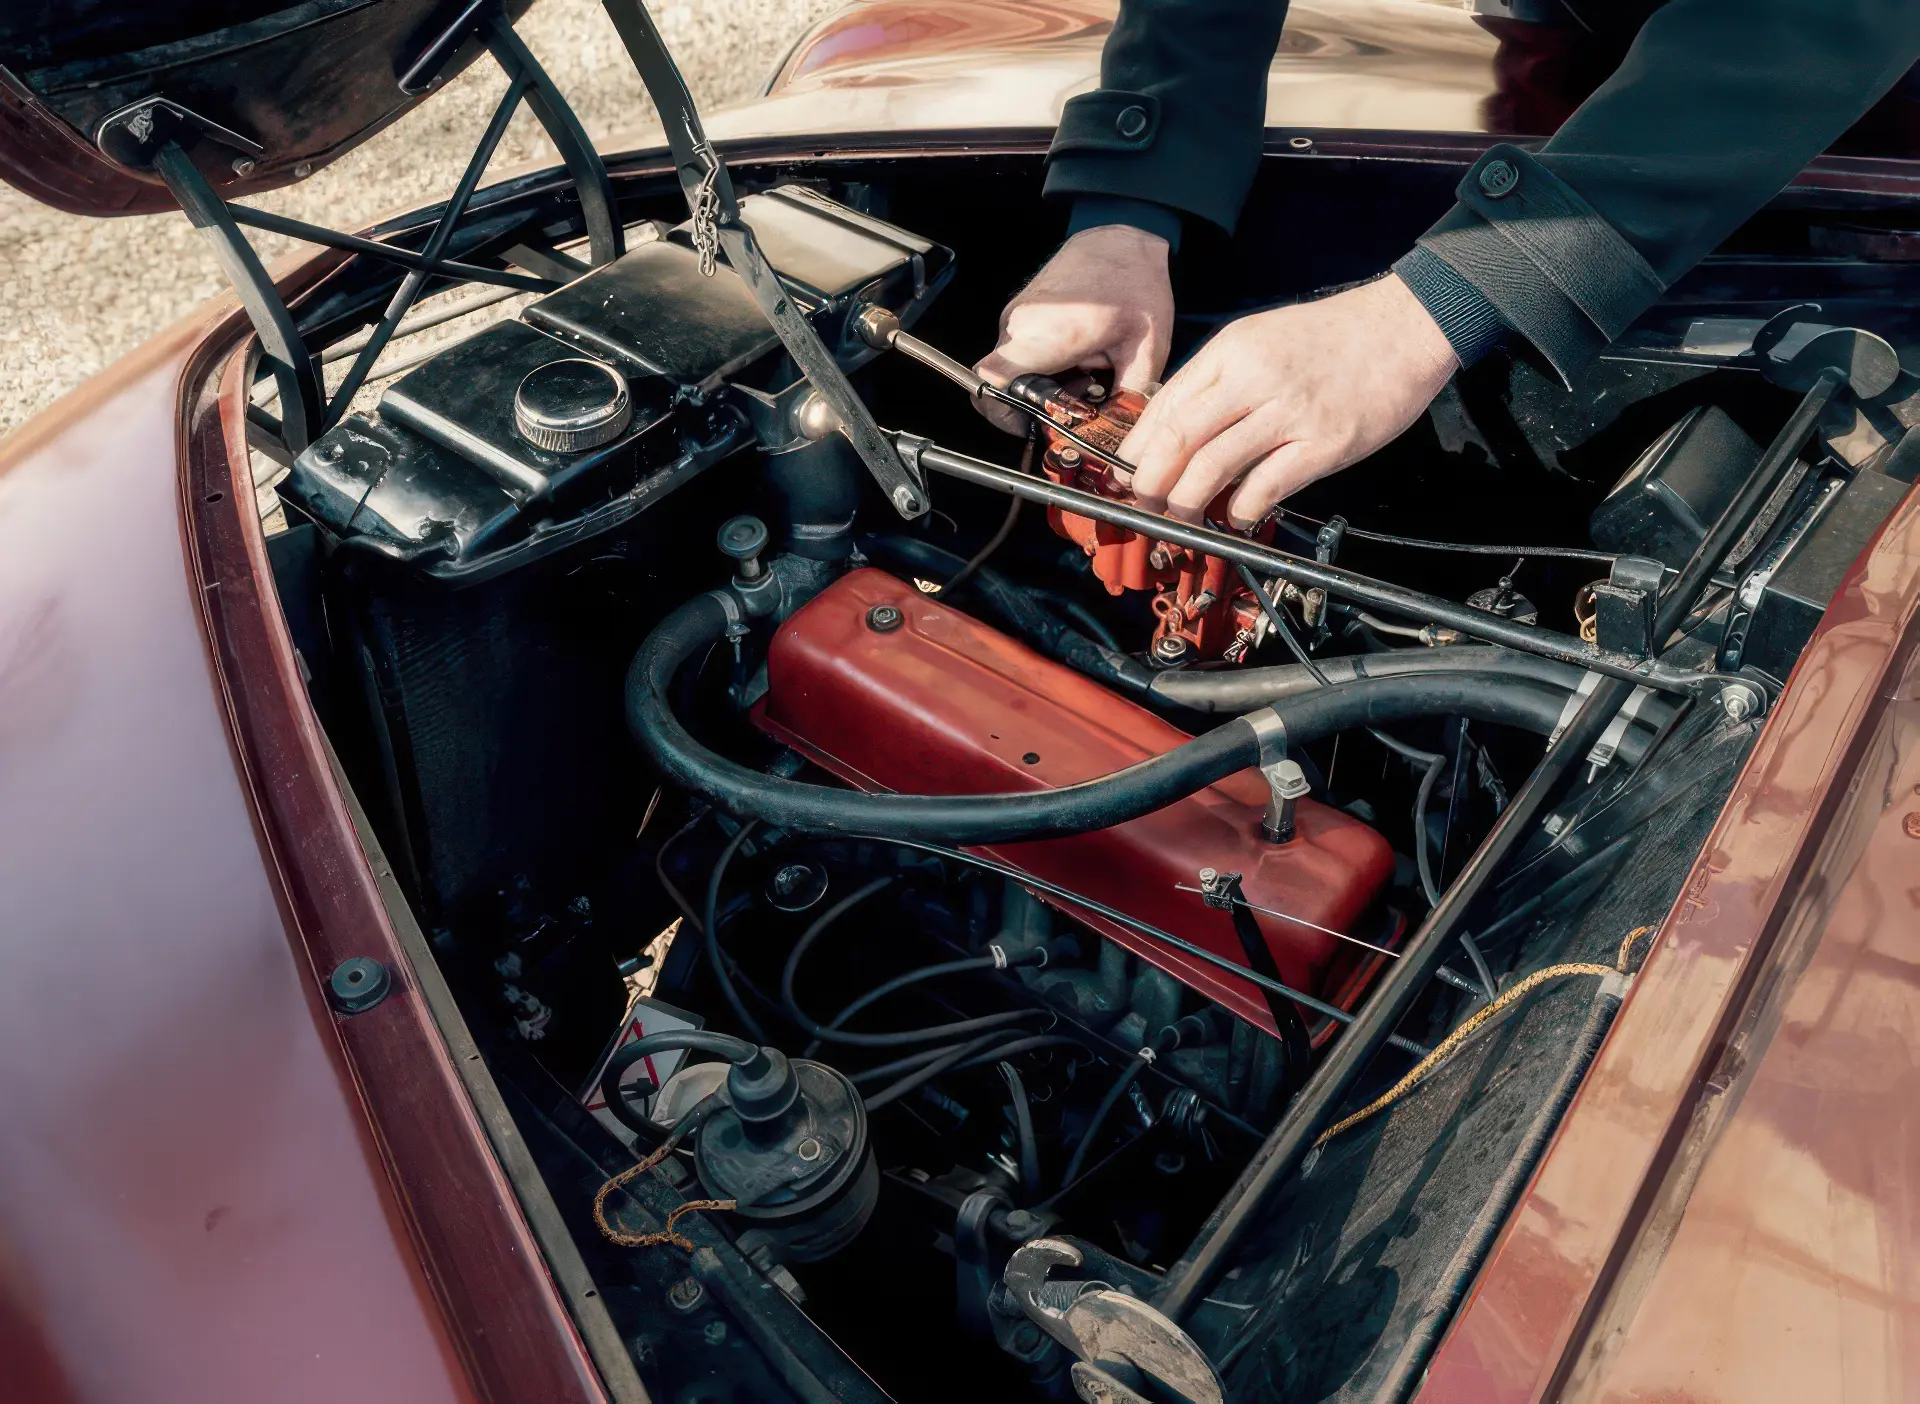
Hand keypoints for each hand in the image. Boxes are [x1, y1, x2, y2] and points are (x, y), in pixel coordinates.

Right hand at [973, 224, 1173, 432]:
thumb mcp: (1146, 350)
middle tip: (1081, 397)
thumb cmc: (1133, 281)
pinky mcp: (1018, 315)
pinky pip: (1019, 354)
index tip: (1029, 425)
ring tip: (1086, 371)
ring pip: (1015, 371)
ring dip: (1047, 383)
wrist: (1121, 238)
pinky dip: (1045, 365)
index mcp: (1047, 335)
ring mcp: (1014, 318)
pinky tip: (1078, 356)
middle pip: (1007, 386)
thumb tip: (1117, 431)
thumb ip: (1127, 398)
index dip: (1002, 415)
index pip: (992, 382)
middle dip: (1041, 404)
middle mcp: (1019, 326)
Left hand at [1120, 273, 1457, 527]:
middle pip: (1178, 440)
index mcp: (1231, 350)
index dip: (1138, 448)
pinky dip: (1242, 511)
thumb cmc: (1332, 336)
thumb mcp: (1262, 337)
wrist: (1405, 325)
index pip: (1165, 405)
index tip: (1126, 474)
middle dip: (1152, 482)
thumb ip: (1221, 378)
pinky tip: (1238, 518)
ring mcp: (1289, 412)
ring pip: (1213, 467)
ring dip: (1188, 503)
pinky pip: (1266, 486)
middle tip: (1147, 503)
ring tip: (1183, 518)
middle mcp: (1253, 378)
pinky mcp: (1324, 443)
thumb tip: (1179, 429)